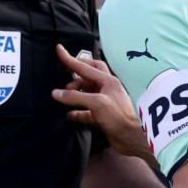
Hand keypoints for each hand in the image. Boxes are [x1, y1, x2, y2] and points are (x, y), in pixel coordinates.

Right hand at [52, 45, 151, 159]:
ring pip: (85, 94)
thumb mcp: (96, 103)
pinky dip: (76, 112)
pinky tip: (67, 115)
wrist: (131, 138)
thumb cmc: (117, 116)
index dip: (70, 59)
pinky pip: (85, 111)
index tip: (58, 49)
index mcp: (108, 81)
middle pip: (87, 77)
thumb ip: (75, 97)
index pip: (85, 67)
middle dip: (75, 77)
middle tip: (64, 83)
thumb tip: (56, 93)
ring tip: (63, 99)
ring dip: (74, 95)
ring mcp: (103, 103)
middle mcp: (106, 89)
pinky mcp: (101, 117)